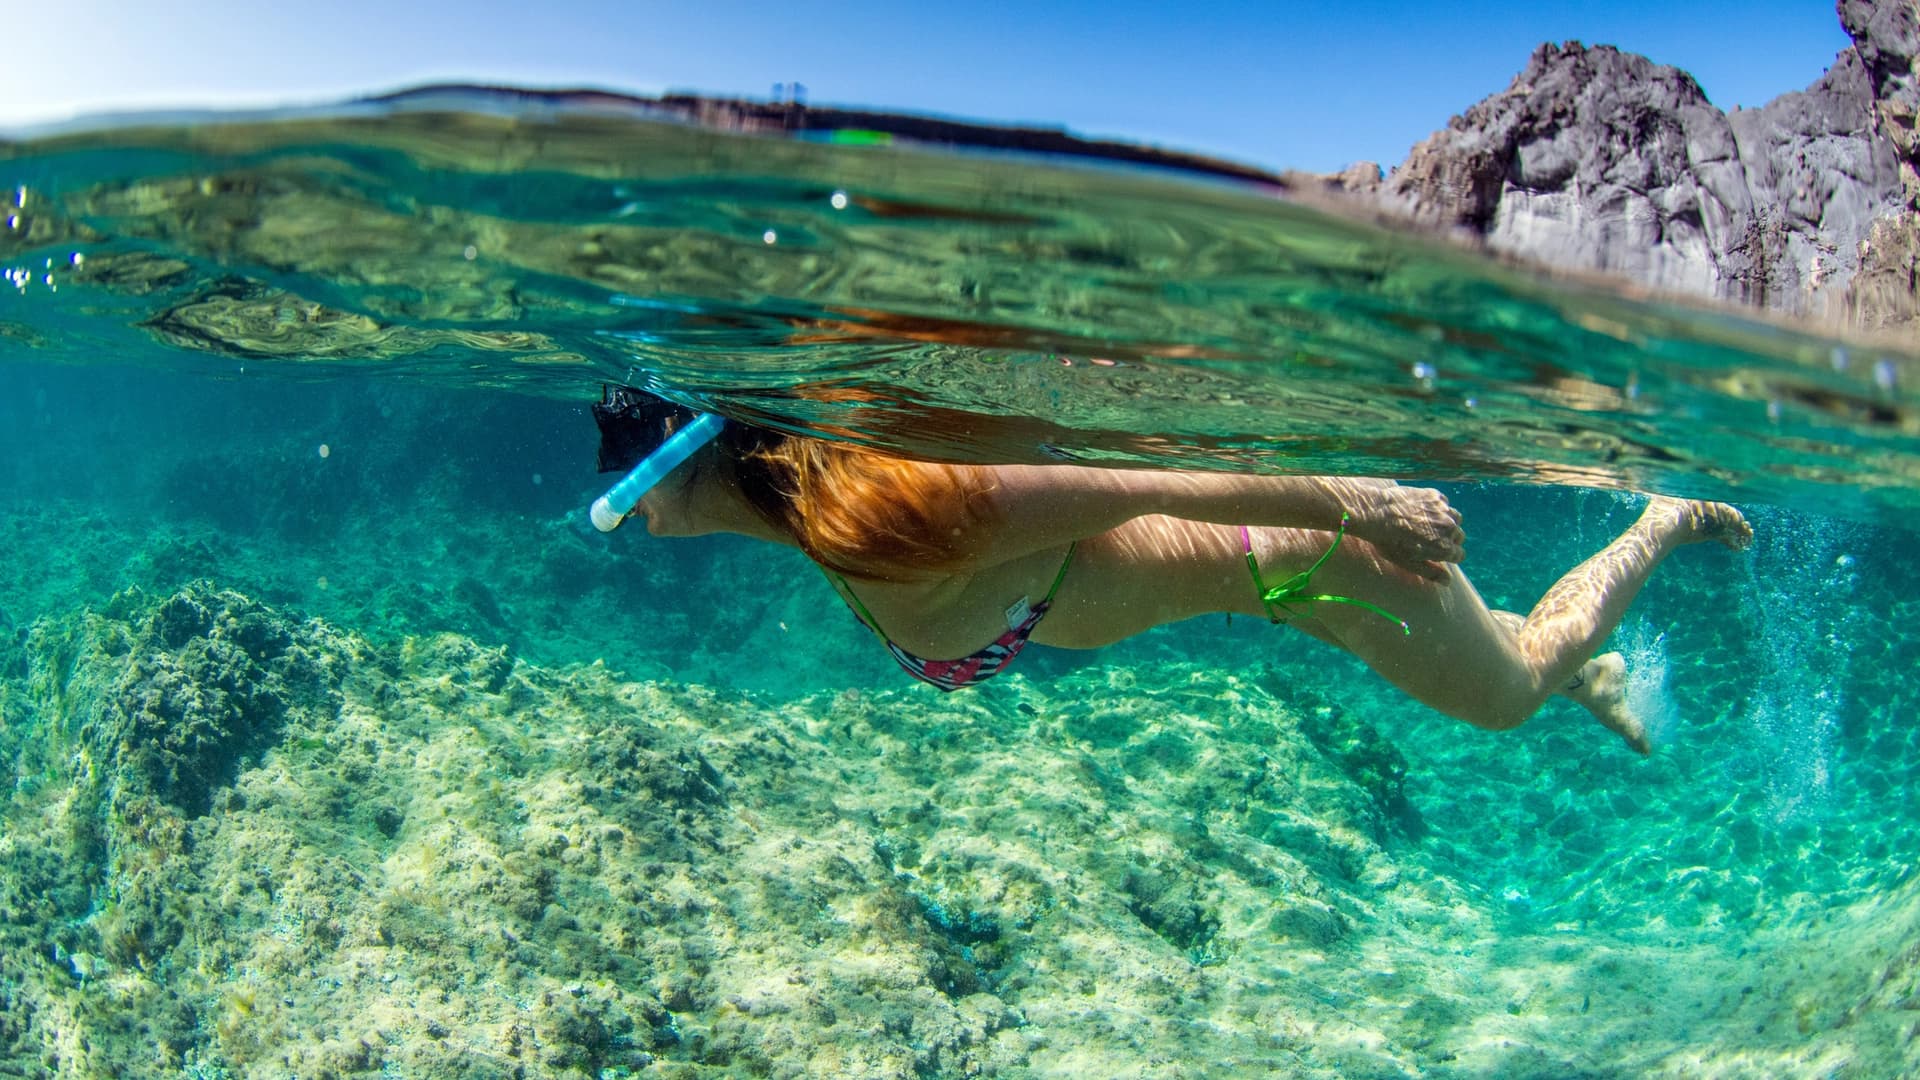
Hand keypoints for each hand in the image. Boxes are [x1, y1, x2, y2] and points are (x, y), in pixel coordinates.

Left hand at [1345, 481, 1463, 582]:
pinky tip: (1422, 510)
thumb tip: (1448, 581)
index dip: (1448, 555)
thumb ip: (1431, 572)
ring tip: (1429, 524)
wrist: (1377, 513)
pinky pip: (1444, 503)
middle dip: (1448, 539)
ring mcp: (1443, 511)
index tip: (1437, 552)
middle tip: (1430, 538)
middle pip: (1459, 537)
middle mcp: (1449, 528)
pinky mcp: (1436, 496)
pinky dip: (1438, 507)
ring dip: (1446, 522)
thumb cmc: (1390, 542)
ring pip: (1455, 519)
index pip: (1459, 555)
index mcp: (1445, 548)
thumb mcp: (1409, 563)